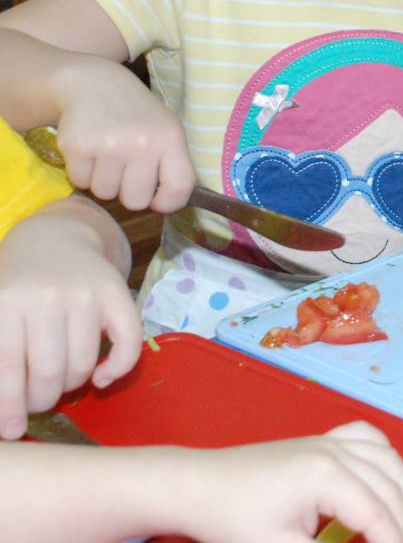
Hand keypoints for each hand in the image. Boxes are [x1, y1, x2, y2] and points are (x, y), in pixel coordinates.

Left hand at [0, 200, 140, 438]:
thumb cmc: (17, 284)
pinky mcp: (118, 292)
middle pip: (49, 371)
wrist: (55, 237)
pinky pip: (127, 343)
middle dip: (42, 400)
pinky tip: (100, 379)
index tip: (12, 430)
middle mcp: (47, 295)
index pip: (7, 367)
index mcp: (6, 301)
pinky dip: (116, 370)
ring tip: (62, 384)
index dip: (9, 406)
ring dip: (73, 387)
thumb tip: (3, 416)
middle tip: (39, 404)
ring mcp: (86, 293)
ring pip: (83, 364)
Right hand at [51, 59, 195, 212]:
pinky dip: (82, 172)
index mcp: (170, 139)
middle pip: (135, 201)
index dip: (168, 203)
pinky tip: (90, 151)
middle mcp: (141, 143)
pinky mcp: (77, 145)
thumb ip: (172, 164)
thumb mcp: (166, 131)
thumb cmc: (137, 115)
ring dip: (104, 181)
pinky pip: (80, 182)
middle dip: (128, 192)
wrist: (95, 84)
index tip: (157, 199)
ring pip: (105, 193)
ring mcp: (108, 145)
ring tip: (107, 157)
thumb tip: (168, 204)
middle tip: (125, 170)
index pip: (179, 187)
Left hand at [178, 421, 402, 542]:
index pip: (376, 514)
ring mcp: (331, 439)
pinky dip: (386, 458)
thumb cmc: (232, 521)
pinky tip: (386, 478)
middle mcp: (337, 450)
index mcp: (326, 476)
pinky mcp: (323, 438)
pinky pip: (370, 438)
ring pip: (388, 460)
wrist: (197, 486)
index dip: (393, 542)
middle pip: (389, 487)